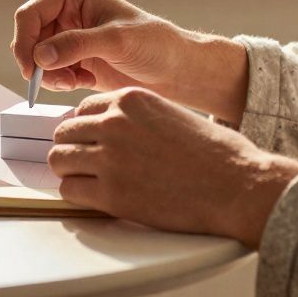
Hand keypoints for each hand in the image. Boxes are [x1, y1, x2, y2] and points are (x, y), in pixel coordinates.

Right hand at [11, 0, 248, 122]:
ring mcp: (68, 37)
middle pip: (28, 38)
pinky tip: (81, 82)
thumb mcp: (115, 41)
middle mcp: (66, 12)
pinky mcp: (73, 59)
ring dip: (48, 74)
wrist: (174, 69)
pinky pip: (49, 72)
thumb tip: (40, 55)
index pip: (30, 14)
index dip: (25, 41)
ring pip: (36, 58)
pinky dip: (58, 82)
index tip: (32, 68)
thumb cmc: (153, 44)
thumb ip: (76, 45)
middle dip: (37, 62)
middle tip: (56, 80)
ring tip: (74, 81)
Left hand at [48, 87, 297, 248]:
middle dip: (71, 147)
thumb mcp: (172, 114)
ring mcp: (110, 159)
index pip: (83, 108)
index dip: (84, 127)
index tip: (88, 140)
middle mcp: (115, 124)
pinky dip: (76, 194)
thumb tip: (112, 129)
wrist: (237, 185)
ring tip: (86, 180)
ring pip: (60, 160)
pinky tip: (93, 197)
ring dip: (69, 171)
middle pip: (65, 132)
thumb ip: (139, 117)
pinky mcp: (112, 194)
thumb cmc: (216, 154)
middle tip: (81, 162)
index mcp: (131, 99)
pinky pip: (69, 190)